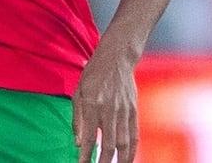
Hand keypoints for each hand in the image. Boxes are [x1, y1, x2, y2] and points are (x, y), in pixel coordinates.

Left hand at [72, 48, 138, 162]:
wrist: (117, 58)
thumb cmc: (93, 75)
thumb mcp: (78, 93)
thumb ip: (77, 119)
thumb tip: (78, 143)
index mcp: (93, 104)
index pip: (90, 136)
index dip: (86, 155)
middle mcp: (110, 110)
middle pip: (109, 144)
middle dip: (104, 162)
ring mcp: (124, 111)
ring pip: (124, 143)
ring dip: (119, 161)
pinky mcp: (134, 111)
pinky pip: (134, 135)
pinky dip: (131, 150)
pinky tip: (127, 160)